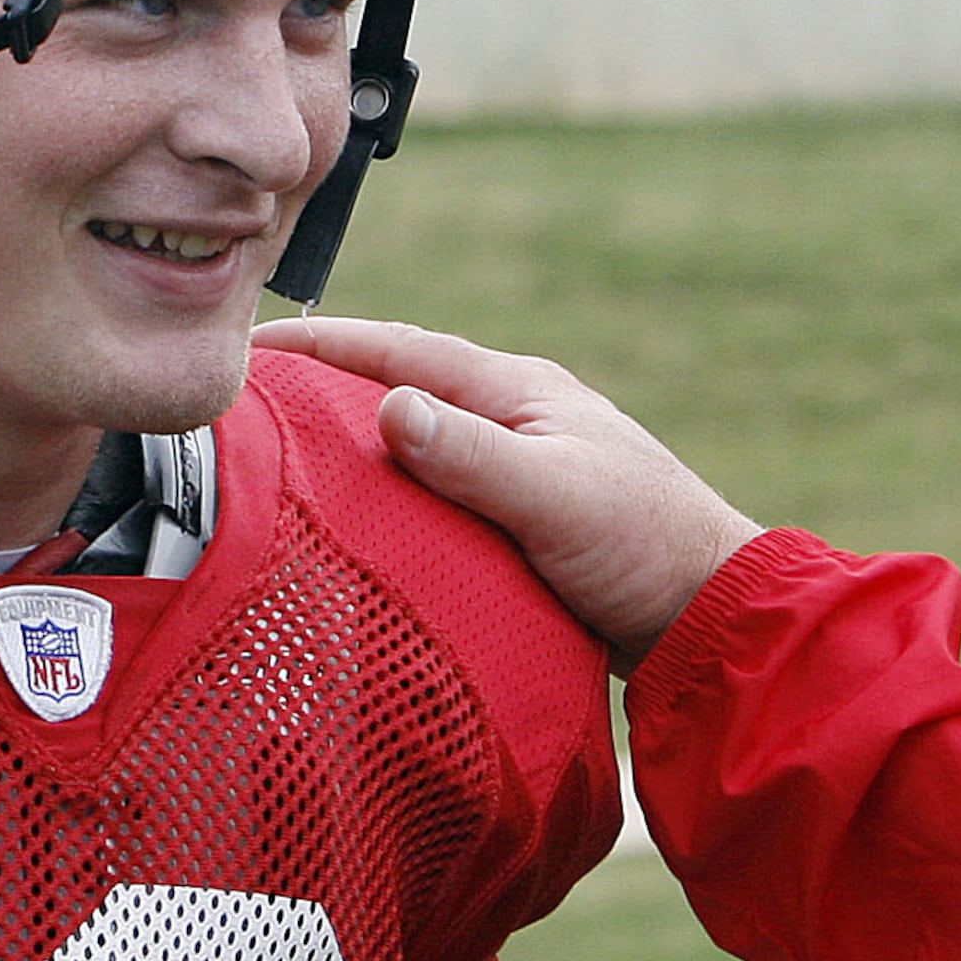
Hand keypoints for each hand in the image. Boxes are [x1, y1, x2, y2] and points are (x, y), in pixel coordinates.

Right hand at [256, 317, 762, 667]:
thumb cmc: (643, 548)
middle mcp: (513, 417)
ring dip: (356, 446)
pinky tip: (357, 530)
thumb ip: (472, 455)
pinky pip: (434, 495)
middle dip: (327, 387)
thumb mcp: (552, 496)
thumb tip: (388, 406)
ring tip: (283, 464)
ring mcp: (517, 468)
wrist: (711, 616)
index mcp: (518, 391)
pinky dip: (390, 499)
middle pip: (400, 388)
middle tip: (249, 402)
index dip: (324, 343)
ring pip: (416, 444)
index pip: (401, 350)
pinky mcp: (519, 520)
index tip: (250, 344)